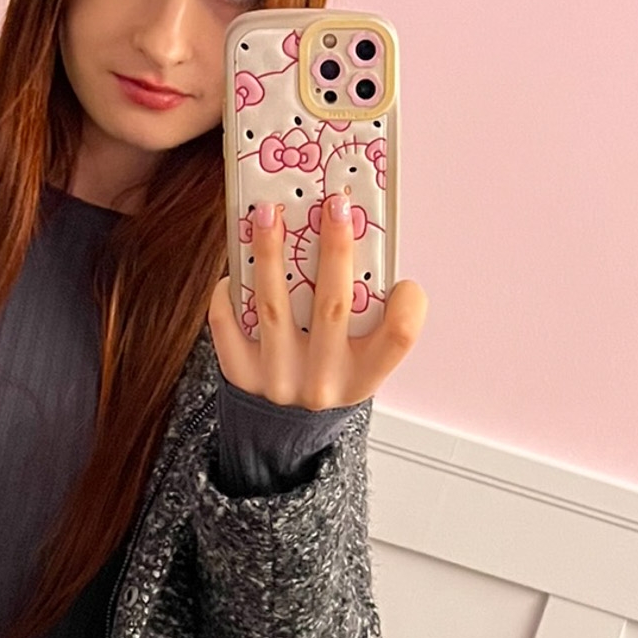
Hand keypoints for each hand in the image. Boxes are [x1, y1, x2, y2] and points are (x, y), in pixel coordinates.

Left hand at [207, 189, 426, 408]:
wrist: (282, 434)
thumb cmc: (326, 378)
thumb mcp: (358, 361)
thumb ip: (363, 315)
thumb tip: (347, 238)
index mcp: (364, 375)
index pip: (399, 336)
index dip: (409, 304)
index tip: (403, 278)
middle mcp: (323, 382)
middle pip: (332, 306)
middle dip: (335, 249)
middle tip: (333, 204)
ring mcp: (278, 380)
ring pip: (273, 306)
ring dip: (271, 253)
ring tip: (268, 213)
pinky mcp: (241, 376)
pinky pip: (228, 324)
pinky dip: (229, 291)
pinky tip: (239, 264)